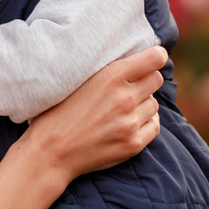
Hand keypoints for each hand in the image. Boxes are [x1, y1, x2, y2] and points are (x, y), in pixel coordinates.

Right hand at [22, 46, 165, 184]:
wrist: (51, 151)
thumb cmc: (59, 112)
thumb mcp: (80, 80)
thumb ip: (108, 70)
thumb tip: (135, 61)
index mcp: (111, 76)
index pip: (154, 58)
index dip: (157, 56)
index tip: (154, 59)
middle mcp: (125, 98)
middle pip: (156, 80)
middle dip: (147, 80)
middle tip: (132, 86)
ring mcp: (130, 122)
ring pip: (154, 104)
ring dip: (144, 103)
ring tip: (124, 108)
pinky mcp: (133, 144)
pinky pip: (154, 126)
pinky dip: (146, 122)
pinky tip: (130, 122)